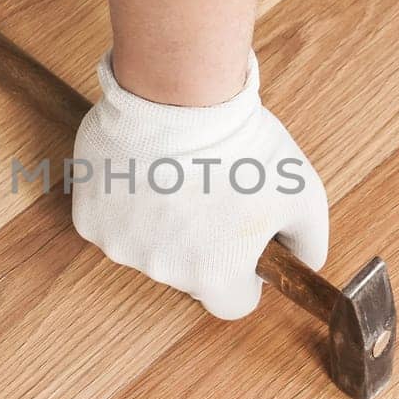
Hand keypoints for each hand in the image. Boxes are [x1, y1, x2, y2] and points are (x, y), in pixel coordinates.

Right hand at [71, 51, 328, 319]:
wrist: (179, 95)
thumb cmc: (241, 143)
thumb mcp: (303, 193)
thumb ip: (309, 240)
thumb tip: (304, 264)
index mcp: (216, 275)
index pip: (232, 303)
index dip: (242, 274)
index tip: (241, 244)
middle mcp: (164, 271)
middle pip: (186, 273)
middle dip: (199, 243)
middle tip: (209, 193)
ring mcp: (121, 246)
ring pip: (146, 246)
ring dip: (159, 221)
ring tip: (174, 174)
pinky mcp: (89, 217)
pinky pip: (110, 220)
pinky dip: (124, 201)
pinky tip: (141, 168)